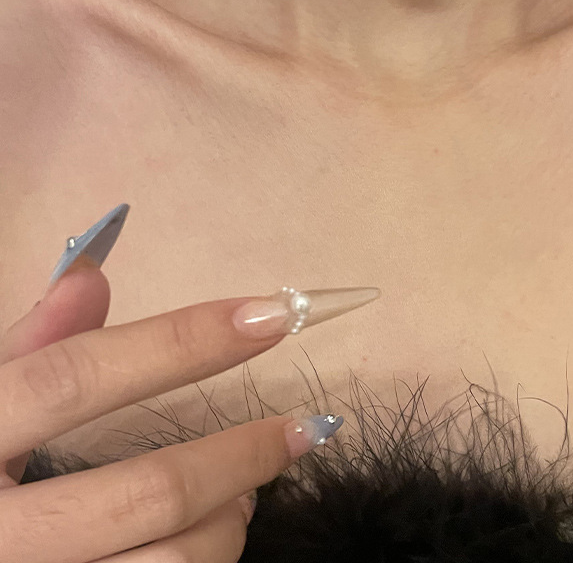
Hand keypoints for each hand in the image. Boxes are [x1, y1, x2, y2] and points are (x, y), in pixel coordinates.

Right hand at [0, 252, 374, 562]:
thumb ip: (35, 344)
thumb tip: (90, 273)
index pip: (79, 376)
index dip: (181, 341)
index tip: (271, 315)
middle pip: (149, 491)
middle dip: (243, 455)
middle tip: (302, 429)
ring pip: (170, 562)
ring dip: (229, 519)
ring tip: (246, 492)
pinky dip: (207, 555)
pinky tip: (210, 534)